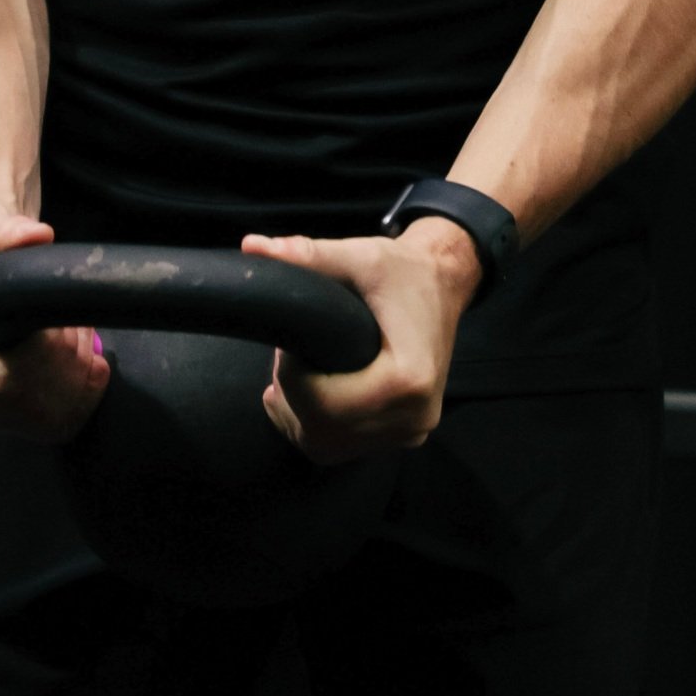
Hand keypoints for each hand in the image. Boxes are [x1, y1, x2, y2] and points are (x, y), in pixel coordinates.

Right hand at [0, 213, 109, 439]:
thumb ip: (10, 234)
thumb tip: (34, 235)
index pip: (5, 381)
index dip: (48, 355)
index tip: (67, 324)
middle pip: (28, 404)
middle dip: (68, 364)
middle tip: (80, 327)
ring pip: (46, 420)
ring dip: (78, 379)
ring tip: (80, 339)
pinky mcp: (3, 428)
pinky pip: (55, 428)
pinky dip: (81, 398)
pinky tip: (85, 365)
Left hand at [239, 217, 481, 464]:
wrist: (445, 284)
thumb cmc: (404, 270)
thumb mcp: (358, 256)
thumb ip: (307, 256)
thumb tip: (251, 247)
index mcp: (408, 378)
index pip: (323, 404)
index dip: (291, 375)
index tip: (289, 344)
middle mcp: (415, 415)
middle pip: (321, 431)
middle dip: (290, 396)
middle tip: (289, 356)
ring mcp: (412, 430)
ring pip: (327, 447)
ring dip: (298, 416)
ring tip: (296, 374)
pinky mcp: (406, 434)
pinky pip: (345, 447)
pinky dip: (316, 427)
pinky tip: (307, 396)